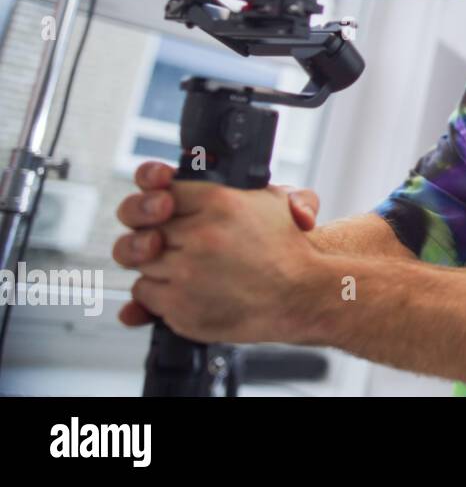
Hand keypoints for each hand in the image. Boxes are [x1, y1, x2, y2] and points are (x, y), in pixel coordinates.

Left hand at [113, 160, 322, 342]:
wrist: (302, 297)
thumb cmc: (287, 251)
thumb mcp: (274, 200)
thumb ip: (237, 182)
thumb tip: (192, 186)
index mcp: (220, 201)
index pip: (163, 189)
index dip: (161, 201)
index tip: (166, 211)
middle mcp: (200, 235)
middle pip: (145, 227)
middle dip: (153, 235)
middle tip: (168, 242)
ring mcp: (187, 272)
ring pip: (140, 261)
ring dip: (156, 265)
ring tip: (185, 268)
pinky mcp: (179, 306)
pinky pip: (144, 293)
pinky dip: (158, 294)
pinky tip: (185, 289)